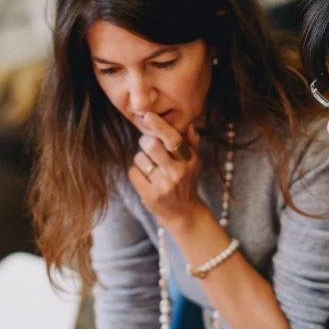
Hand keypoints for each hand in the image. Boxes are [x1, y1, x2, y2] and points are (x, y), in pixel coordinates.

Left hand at [128, 112, 209, 228]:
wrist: (183, 213)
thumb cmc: (186, 181)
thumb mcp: (194, 162)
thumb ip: (192, 141)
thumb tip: (188, 123)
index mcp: (189, 160)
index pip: (174, 140)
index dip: (159, 126)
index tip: (148, 115)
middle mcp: (178, 173)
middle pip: (151, 146)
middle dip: (145, 141)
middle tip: (148, 145)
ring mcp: (163, 185)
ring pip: (139, 158)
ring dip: (141, 160)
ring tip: (151, 167)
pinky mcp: (150, 195)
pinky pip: (133, 172)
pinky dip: (136, 173)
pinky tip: (146, 179)